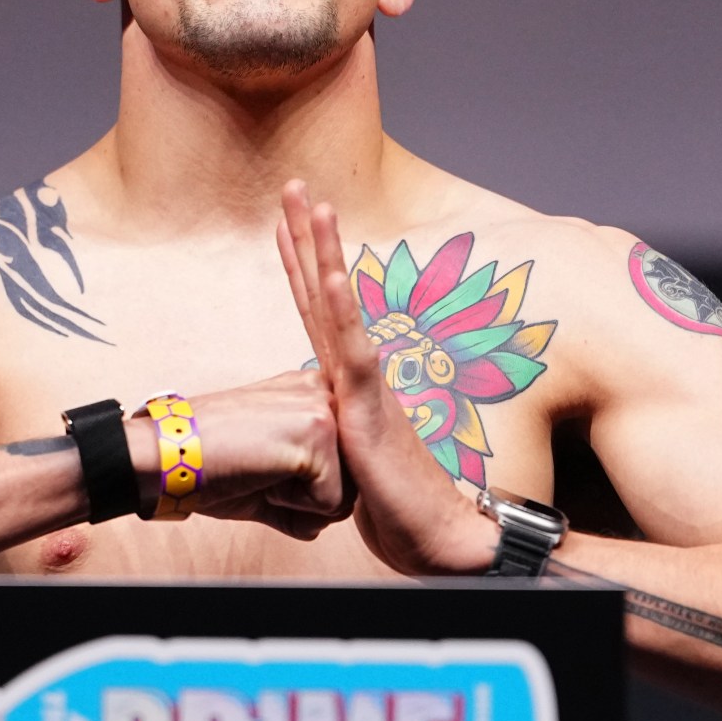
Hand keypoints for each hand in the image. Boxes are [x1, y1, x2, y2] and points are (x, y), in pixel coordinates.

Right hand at [126, 367, 352, 539]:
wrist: (166, 455)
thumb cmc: (210, 464)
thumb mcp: (270, 473)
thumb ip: (306, 486)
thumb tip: (321, 519)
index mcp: (312, 394)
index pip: (342, 465)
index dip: (302, 488)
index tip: (262, 466)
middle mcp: (323, 392)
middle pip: (350, 482)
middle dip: (307, 499)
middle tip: (259, 474)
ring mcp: (323, 409)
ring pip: (345, 495)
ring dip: (300, 504)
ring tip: (261, 473)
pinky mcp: (317, 432)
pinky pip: (329, 504)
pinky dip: (292, 507)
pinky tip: (260, 477)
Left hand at [277, 182, 501, 574]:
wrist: (437, 536)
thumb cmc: (398, 508)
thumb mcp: (349, 463)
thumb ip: (334, 435)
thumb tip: (320, 432)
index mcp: (350, 381)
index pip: (318, 311)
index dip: (301, 264)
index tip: (285, 223)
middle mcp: (358, 371)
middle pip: (322, 290)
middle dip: (305, 235)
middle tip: (292, 184)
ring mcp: (365, 382)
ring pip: (336, 303)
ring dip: (320, 249)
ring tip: (309, 200)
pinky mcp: (369, 403)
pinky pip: (351, 343)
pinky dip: (338, 303)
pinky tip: (325, 267)